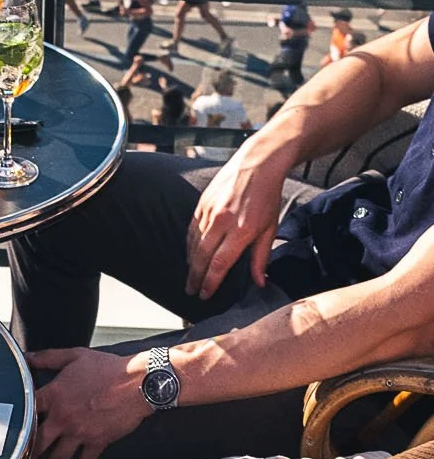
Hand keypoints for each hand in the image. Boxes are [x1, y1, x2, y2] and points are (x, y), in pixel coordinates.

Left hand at [28, 347, 147, 458]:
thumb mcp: (74, 356)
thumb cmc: (108, 368)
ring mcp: (79, 432)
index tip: (9, 431)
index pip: (27, 411)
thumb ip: (48, 357)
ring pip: (57, 458)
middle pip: (38, 442)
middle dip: (26, 457)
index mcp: (55, 395)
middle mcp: (63, 417)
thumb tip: (27, 357)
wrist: (137, 382)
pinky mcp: (97, 442)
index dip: (17, 421)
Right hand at [186, 149, 285, 299]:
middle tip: (191, 292)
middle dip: (195, 277)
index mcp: (241, 230)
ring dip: (190, 264)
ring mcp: (210, 211)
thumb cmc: (267, 196)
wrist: (257, 163)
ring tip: (189, 278)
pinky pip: (192, 229)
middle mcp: (222, 221)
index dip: (211, 282)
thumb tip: (260, 281)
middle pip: (202, 257)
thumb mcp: (270, 228)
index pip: (220, 264)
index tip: (206, 295)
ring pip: (194, 244)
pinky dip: (189, 245)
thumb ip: (261, 257)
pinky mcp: (202, 203)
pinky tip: (190, 255)